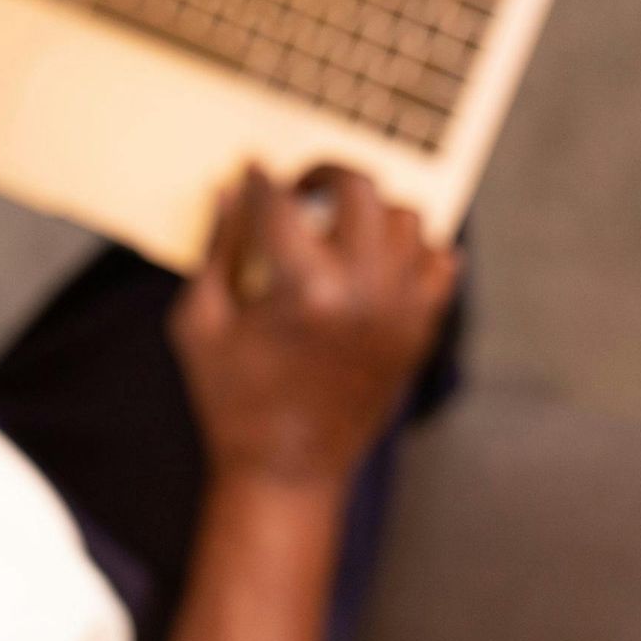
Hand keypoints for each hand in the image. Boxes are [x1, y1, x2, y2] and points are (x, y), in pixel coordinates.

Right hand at [167, 164, 459, 490]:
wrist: (287, 472)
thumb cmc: (233, 400)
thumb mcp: (200, 323)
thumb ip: (216, 249)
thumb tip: (229, 191)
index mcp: (302, 289)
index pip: (280, 202)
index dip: (259, 177)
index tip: (251, 168)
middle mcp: (362, 293)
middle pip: (359, 189)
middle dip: (324, 173)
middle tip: (302, 186)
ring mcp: (399, 314)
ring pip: (406, 220)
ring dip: (370, 210)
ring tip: (339, 223)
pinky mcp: (417, 334)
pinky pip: (440, 266)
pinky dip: (416, 250)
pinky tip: (381, 256)